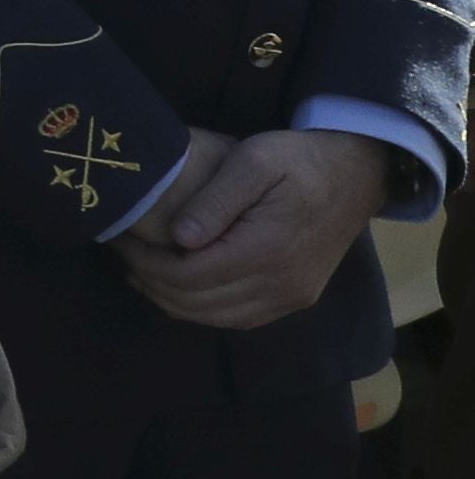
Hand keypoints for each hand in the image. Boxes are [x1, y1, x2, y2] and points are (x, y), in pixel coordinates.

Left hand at [125, 125, 394, 329]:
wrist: (356, 174)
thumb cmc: (299, 160)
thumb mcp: (254, 161)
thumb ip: (215, 200)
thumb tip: (179, 237)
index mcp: (267, 250)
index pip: (189, 276)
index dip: (146, 263)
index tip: (121, 240)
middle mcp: (281, 285)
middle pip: (197, 303)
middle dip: (151, 282)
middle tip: (123, 254)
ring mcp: (292, 297)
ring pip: (216, 318)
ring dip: (173, 300)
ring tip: (142, 270)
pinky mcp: (296, 298)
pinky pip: (240, 318)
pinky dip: (204, 309)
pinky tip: (181, 286)